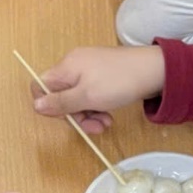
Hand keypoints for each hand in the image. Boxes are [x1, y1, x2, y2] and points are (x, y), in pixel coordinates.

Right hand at [33, 45, 165, 134]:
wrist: (156, 70)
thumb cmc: (119, 82)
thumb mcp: (87, 97)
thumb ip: (60, 103)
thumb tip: (35, 106)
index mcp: (66, 67)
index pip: (41, 85)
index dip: (47, 105)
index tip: (64, 117)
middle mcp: (75, 65)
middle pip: (61, 95)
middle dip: (75, 115)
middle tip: (93, 127)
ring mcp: (90, 68)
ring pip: (77, 97)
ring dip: (88, 114)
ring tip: (106, 124)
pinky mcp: (103, 74)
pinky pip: (91, 93)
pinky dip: (97, 106)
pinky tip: (109, 115)